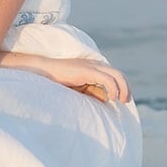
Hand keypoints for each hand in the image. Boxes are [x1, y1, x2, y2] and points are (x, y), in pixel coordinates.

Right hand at [6, 53, 131, 103]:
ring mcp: (91, 66)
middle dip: (125, 87)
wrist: (40, 71)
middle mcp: (93, 64)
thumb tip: (105, 98)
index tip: (120, 100)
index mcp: (91, 67)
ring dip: (122, 88)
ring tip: (121, 100)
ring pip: (116, 75)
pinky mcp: (87, 71)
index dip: (119, 86)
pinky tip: (111, 98)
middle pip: (117, 73)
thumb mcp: (77, 88)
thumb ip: (90, 91)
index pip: (112, 75)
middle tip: (125, 101)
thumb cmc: (55, 80)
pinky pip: (106, 79)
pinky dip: (113, 88)